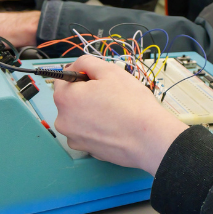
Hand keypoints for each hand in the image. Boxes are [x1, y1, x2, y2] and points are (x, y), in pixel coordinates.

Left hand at [53, 56, 187, 174]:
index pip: (63, 78)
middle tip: (110, 95)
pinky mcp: (87, 150)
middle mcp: (63, 121)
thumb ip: (86, 62)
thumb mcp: (109, 70)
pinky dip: (97, 128)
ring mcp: (74, 139)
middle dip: (86, 94)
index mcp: (65, 99)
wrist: (149, 138)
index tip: (99, 80)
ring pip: (79, 117)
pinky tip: (114, 126)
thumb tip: (76, 66)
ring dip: (91, 112)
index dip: (81, 75)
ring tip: (114, 112)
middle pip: (70, 99)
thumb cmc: (131, 103)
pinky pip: (87, 133)